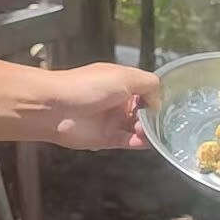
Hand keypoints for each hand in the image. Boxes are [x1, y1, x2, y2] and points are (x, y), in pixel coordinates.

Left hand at [41, 63, 160, 150]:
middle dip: (154, 117)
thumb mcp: (124, 76)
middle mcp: (118, 101)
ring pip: (138, 129)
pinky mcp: (106, 138)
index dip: (157, 99)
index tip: (165, 106)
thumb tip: (158, 100)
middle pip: (145, 112)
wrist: (54, 108)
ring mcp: (112, 120)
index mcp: (122, 82)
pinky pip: (128, 142)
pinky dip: (138, 143)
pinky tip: (142, 141)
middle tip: (154, 120)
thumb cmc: (85, 87)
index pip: (147, 91)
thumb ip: (148, 85)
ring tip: (145, 130)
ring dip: (147, 131)